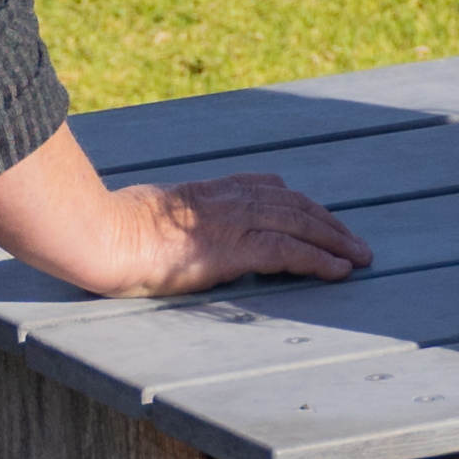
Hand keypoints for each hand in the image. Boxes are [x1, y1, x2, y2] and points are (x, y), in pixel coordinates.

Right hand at [0, 129, 367, 302]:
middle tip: (356, 242)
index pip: (267, 186)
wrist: (98, 237)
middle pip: (294, 205)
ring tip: (360, 258)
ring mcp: (231, 222)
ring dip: (336, 242)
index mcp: (207, 192)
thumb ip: (173, 218)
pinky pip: (288, 251)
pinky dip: (319, 260)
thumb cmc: (108, 232)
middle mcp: (227, 201)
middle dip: (329, 223)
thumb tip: (171, 233)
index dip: (299, 202)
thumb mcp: (147, 215)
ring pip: (300, 225)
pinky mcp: (232, 247)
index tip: (318, 213)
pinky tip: (339, 271)